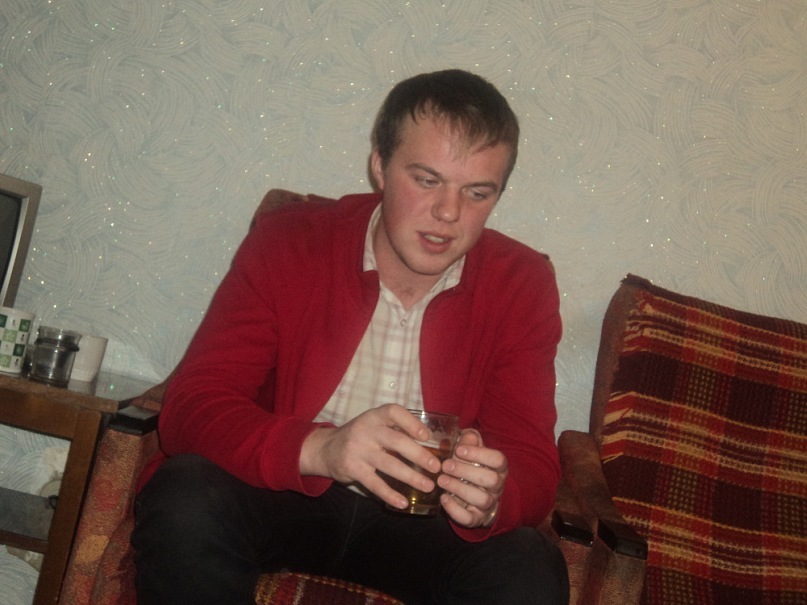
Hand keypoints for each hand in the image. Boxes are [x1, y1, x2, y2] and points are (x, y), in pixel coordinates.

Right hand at [299, 404, 442, 509]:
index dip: (412, 423)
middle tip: (436, 467)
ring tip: (428, 486)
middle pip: (397, 441)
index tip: (427, 436)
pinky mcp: (352, 469)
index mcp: (374, 416)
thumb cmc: (359, 436)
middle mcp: (366, 431)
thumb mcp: (373, 424)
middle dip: (419, 455)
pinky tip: (403, 503)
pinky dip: (390, 495)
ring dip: (411, 477)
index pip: (394, 412)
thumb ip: (395, 428)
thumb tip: (431, 441)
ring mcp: (358, 450)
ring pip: (389, 464)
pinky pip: (375, 484)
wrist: (326, 448)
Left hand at [437, 429, 506, 528]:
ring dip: (459, 489)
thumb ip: (469, 440)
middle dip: (466, 471)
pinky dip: (455, 509)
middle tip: (446, 465)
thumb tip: (466, 437)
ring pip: (482, 499)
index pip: (498, 460)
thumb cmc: (470, 464)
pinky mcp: (476, 518)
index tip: (458, 449)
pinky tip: (443, 497)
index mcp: (499, 467)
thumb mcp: (471, 449)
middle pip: (491, 480)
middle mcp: (497, 486)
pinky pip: (470, 518)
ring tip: (442, 480)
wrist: (473, 491)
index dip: (479, 454)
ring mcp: (488, 504)